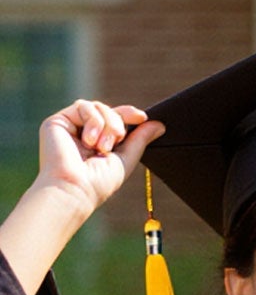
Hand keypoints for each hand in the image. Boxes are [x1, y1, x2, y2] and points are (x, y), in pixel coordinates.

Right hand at [33, 101, 158, 219]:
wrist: (75, 188)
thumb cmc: (99, 182)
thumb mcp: (126, 159)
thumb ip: (140, 140)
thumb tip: (159, 124)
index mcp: (98, 142)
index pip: (115, 119)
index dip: (128, 114)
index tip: (142, 117)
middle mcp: (83, 133)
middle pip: (108, 110)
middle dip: (118, 123)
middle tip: (116, 141)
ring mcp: (70, 126)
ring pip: (97, 106)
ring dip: (107, 124)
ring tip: (102, 147)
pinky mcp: (57, 121)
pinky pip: (83, 106)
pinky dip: (93, 121)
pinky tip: (89, 141)